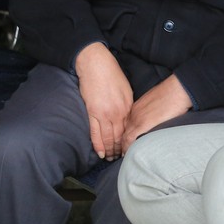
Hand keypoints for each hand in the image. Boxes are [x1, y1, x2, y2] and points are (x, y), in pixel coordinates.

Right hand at [74, 42, 132, 160]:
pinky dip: (98, 144)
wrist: (96, 65)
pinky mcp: (92, 112)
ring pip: (109, 137)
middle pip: (120, 135)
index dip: (129, 140)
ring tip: (110, 158)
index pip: (130, 129)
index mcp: (128, 106)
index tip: (130, 148)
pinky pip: (95, 133)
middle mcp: (118, 112)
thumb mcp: (126, 90)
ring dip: (110, 149)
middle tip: (120, 158)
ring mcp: (105, 114)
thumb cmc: (112, 75)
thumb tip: (127, 117)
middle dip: (120, 148)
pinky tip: (100, 153)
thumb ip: (127, 105)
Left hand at [120, 74, 191, 152]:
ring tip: (123, 158)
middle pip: (122, 132)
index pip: (126, 125)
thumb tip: (156, 119)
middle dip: (120, 144)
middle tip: (120, 155)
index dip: (124, 136)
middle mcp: (133, 113)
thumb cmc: (173, 93)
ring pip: (124, 137)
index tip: (125, 144)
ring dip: (122, 148)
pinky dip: (127, 148)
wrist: (179, 88)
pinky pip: (130, 139)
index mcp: (137, 107)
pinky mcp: (143, 124)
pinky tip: (128, 155)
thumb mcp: (158, 101)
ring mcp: (137, 118)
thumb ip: (153, 111)